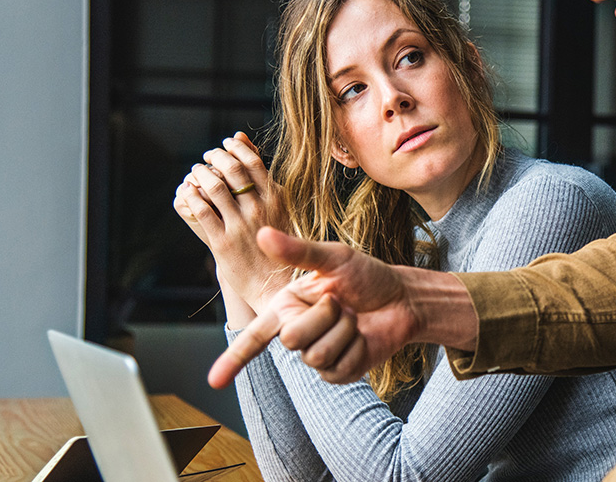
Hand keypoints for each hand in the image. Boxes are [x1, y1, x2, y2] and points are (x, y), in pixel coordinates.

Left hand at [173, 132, 290, 309]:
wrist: (275, 283)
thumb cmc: (279, 244)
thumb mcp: (279, 209)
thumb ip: (264, 181)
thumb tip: (247, 145)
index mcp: (276, 199)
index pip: (253, 161)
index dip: (236, 148)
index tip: (226, 143)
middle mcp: (259, 209)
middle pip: (232, 170)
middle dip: (216, 156)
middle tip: (207, 155)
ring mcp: (240, 226)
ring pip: (215, 188)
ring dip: (200, 174)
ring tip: (196, 171)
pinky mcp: (223, 243)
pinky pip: (202, 211)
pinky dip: (191, 197)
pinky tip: (188, 192)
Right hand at [207, 226, 479, 387]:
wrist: (402, 299)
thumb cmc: (367, 275)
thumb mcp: (335, 258)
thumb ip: (298, 251)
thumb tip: (263, 233)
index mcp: (287, 306)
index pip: (254, 336)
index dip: (233, 359)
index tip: (213, 381)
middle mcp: (297, 332)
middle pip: (291, 339)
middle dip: (324, 316)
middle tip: (342, 302)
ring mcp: (317, 354)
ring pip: (315, 355)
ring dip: (343, 331)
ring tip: (354, 318)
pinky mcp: (339, 372)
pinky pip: (336, 368)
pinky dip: (355, 348)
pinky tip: (362, 337)